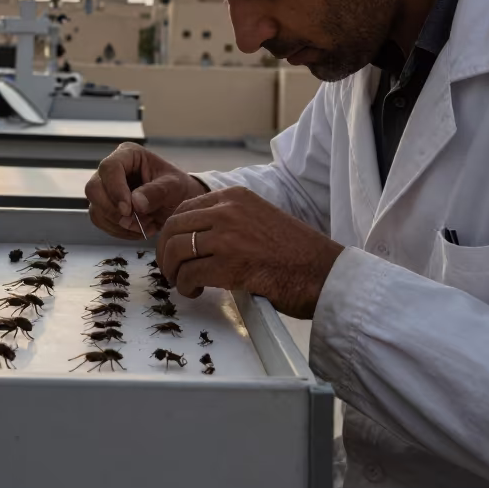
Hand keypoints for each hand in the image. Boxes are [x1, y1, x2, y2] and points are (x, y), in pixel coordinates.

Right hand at [86, 142, 207, 239]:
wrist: (178, 203)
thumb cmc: (177, 188)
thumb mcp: (175, 187)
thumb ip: (158, 191)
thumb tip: (136, 202)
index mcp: (128, 155)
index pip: (109, 168)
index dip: (115, 189)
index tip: (128, 209)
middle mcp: (111, 170)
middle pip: (94, 189)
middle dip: (113, 210)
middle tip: (135, 222)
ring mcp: (105, 189)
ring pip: (95, 208)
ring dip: (119, 224)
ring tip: (146, 225)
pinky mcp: (104, 207)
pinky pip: (101, 222)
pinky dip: (119, 231)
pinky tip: (138, 229)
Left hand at [156, 186, 343, 318]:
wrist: (323, 272)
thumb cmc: (295, 253)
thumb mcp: (259, 219)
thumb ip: (230, 220)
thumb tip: (196, 238)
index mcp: (235, 196)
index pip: (185, 208)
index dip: (172, 232)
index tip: (173, 249)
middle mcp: (228, 210)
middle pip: (174, 226)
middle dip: (165, 252)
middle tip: (170, 270)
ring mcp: (227, 235)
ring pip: (177, 249)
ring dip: (173, 270)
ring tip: (182, 283)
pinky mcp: (229, 264)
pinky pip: (189, 273)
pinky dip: (185, 286)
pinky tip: (195, 291)